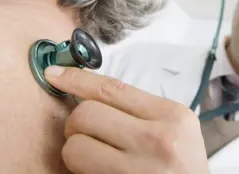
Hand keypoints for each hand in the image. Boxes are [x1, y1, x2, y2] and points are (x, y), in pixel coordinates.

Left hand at [44, 66, 208, 173]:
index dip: (77, 79)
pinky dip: (82, 170)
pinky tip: (99, 169)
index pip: (112, 89)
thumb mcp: (175, 128)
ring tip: (92, 156)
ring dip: (75, 150)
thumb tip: (88, 91)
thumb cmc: (183, 165)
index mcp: (171, 116)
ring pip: (75, 148)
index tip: (55, 74)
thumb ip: (141, 109)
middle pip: (86, 114)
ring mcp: (139, 170)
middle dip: (75, 122)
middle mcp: (156, 140)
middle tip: (84, 132)